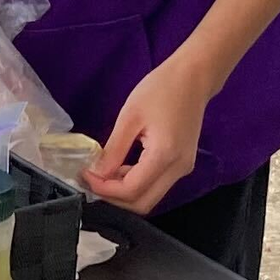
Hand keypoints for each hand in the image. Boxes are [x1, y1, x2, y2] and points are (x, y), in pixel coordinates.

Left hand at [87, 53, 219, 214]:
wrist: (194, 77)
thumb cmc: (162, 89)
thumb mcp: (130, 117)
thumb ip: (114, 150)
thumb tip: (97, 173)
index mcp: (165, 156)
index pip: (131, 190)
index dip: (105, 189)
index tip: (86, 176)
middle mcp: (178, 169)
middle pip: (143, 203)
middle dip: (114, 198)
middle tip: (93, 181)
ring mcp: (183, 168)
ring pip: (150, 196)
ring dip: (125, 191)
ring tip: (103, 174)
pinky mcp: (182, 164)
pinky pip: (157, 184)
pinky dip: (137, 182)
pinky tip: (121, 167)